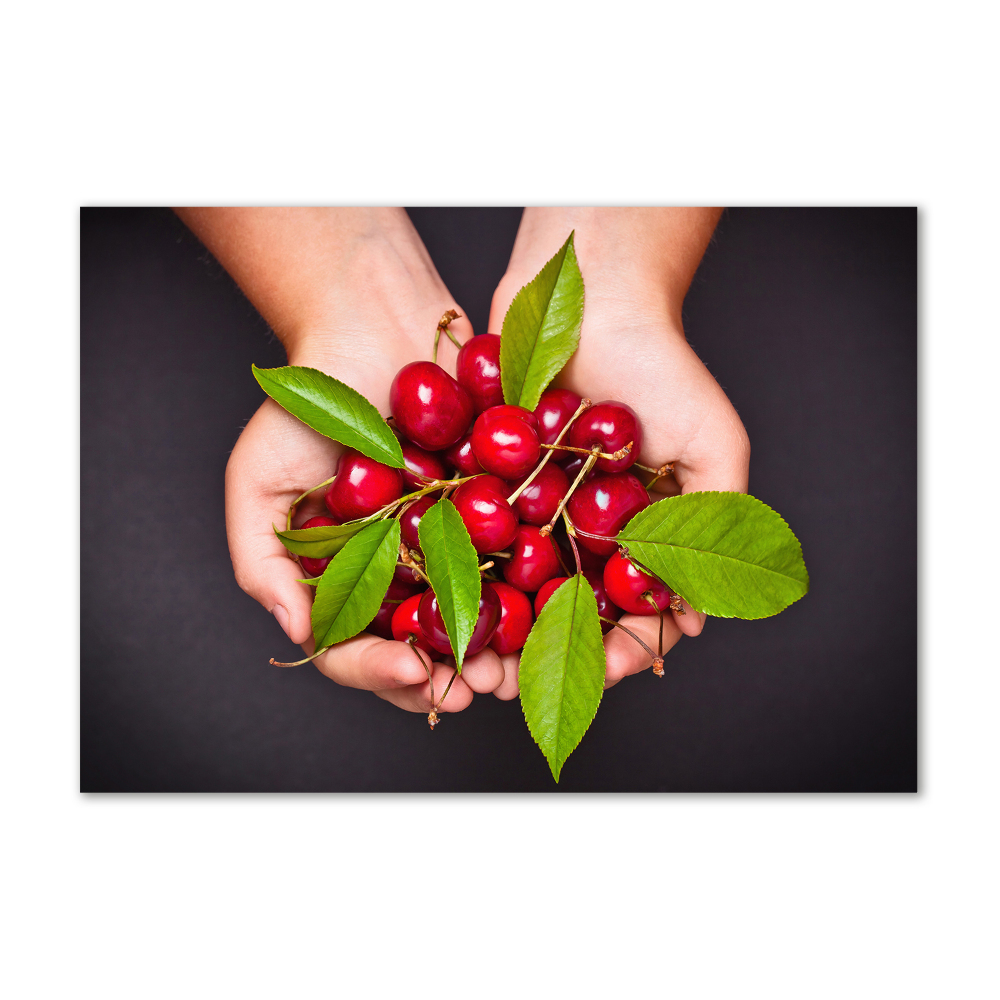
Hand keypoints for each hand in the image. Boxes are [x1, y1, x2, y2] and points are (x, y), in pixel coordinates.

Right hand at [176, 208, 503, 714]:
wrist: (378, 325)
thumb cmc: (310, 401)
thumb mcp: (259, 480)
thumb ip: (262, 561)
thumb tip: (298, 632)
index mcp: (342, 578)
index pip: (353, 648)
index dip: (380, 672)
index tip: (415, 673)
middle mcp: (398, 571)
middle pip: (420, 649)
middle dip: (450, 679)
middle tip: (478, 689)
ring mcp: (451, 546)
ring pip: (475, 620)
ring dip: (497, 653)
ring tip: (514, 668)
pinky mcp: (499, 512)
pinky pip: (517, 562)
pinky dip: (531, 591)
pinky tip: (548, 608)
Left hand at [487, 208, 749, 697]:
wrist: (589, 296)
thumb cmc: (663, 366)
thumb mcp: (713, 446)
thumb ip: (717, 525)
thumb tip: (697, 619)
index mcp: (637, 537)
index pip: (630, 614)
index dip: (619, 649)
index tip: (601, 670)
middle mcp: (581, 533)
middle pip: (561, 614)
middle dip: (538, 657)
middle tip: (511, 685)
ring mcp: (530, 511)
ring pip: (506, 591)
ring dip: (487, 632)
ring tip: (465, 663)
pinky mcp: (482, 484)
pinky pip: (465, 540)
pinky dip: (451, 574)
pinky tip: (433, 605)